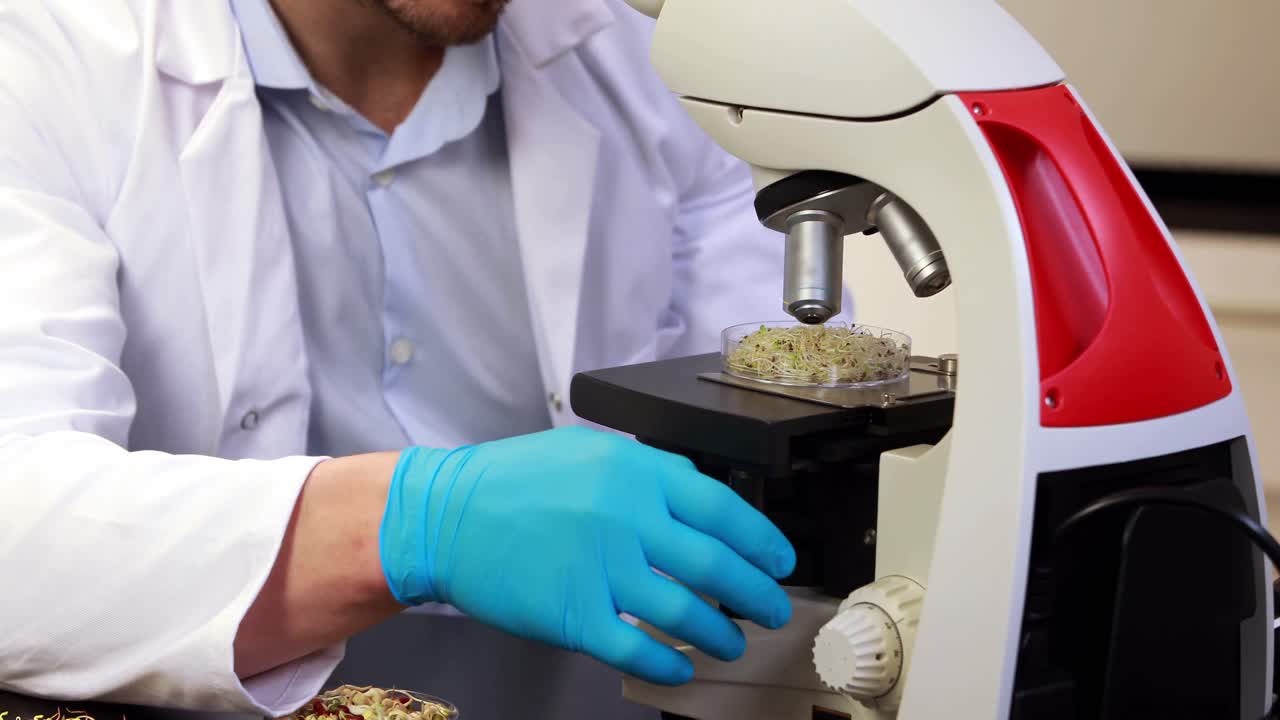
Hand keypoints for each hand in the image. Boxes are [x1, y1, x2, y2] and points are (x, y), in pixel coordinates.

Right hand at [378, 426, 795, 684]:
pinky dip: (669, 663)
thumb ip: (649, 473)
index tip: (779, 561)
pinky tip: (682, 668)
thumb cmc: (513, 483)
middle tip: (772, 608)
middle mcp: (624, 518)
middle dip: (755, 593)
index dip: (761, 539)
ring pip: (685, 611)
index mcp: (633, 472)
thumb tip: (703, 497)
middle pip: (714, 564)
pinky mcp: (573, 615)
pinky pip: (638, 649)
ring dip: (721, 633)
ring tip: (733, 641)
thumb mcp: (589, 453)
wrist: (445, 516)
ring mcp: (599, 569)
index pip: (721, 508)